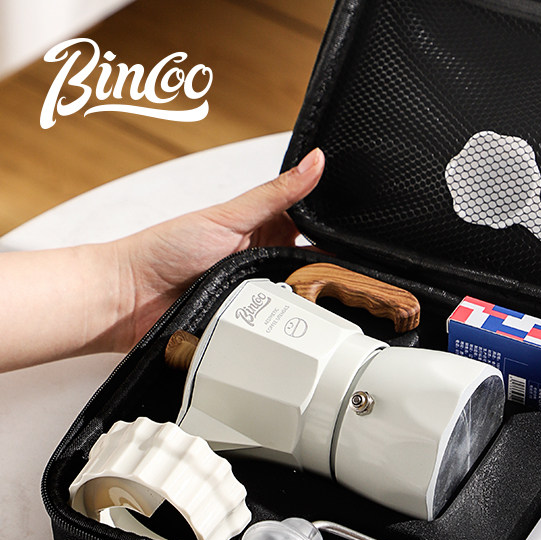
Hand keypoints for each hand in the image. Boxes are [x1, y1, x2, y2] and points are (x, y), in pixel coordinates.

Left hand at [0, 148, 323, 371]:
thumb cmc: (166, 250)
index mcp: (264, 229)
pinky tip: (308, 327)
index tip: (362, 240)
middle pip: (314, 269)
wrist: (129, 298)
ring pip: (304, 302)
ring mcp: (259, 295)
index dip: (337, 235)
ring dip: (315, 301)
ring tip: (332, 299)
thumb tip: (315, 161)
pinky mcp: (251, 326)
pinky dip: (293, 328)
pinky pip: (281, 329)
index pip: (314, 231)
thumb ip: (275, 194)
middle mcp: (265, 262)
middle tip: (353, 275)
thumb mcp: (228, 216)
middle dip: (332, 272)